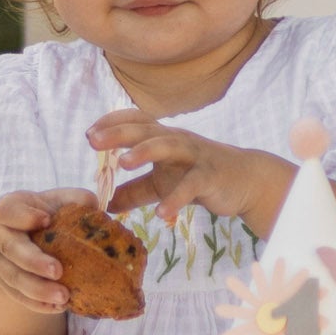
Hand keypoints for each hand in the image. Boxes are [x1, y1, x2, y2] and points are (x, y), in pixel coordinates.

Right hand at [0, 187, 97, 314]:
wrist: (20, 238)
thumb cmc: (43, 214)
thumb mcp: (55, 201)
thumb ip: (74, 199)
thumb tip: (93, 206)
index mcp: (8, 210)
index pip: (9, 211)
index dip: (25, 216)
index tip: (47, 219)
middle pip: (11, 250)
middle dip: (34, 262)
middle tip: (58, 271)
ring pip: (15, 278)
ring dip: (38, 290)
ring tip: (64, 296)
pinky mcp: (5, 285)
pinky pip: (19, 297)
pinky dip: (38, 304)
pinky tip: (58, 307)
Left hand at [88, 110, 292, 232]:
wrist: (246, 181)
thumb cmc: (199, 176)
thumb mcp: (163, 183)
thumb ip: (135, 191)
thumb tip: (106, 204)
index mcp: (164, 138)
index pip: (136, 120)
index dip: (112, 122)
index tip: (90, 133)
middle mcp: (177, 140)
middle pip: (146, 130)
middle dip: (119, 133)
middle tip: (93, 140)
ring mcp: (194, 156)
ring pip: (169, 146)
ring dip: (145, 151)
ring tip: (124, 163)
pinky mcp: (210, 176)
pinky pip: (192, 185)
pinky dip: (176, 198)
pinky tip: (162, 213)